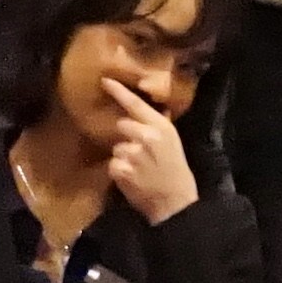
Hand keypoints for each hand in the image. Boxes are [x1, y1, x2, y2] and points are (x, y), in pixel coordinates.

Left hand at [98, 75, 199, 224]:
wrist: (175, 201)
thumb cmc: (176, 171)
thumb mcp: (174, 143)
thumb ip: (160, 125)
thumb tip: (156, 109)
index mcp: (161, 127)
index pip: (136, 104)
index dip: (119, 91)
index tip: (105, 81)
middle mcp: (146, 136)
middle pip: (121, 125)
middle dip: (126, 136)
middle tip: (140, 151)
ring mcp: (132, 153)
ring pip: (116, 146)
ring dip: (123, 156)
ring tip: (139, 168)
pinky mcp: (121, 169)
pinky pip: (112, 163)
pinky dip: (119, 170)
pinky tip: (133, 178)